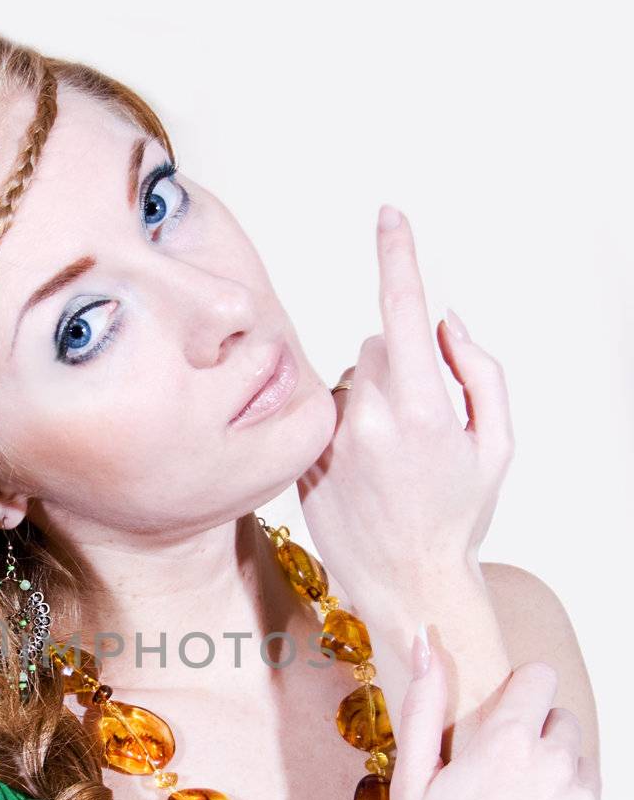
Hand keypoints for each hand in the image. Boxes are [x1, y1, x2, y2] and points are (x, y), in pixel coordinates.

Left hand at [296, 207, 513, 619]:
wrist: (408, 584)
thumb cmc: (460, 516)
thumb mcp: (497, 443)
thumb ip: (479, 370)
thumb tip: (445, 320)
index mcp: (422, 408)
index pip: (403, 311)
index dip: (397, 256)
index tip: (389, 215)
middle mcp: (368, 420)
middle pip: (377, 347)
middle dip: (401, 367)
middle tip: (420, 425)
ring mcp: (330, 443)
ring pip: (348, 381)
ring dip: (369, 400)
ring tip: (389, 460)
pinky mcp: (302, 463)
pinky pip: (322, 416)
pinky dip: (343, 429)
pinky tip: (361, 474)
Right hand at [379, 639, 619, 799]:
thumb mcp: (411, 779)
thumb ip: (425, 704)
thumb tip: (426, 640)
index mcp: (506, 742)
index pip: (539, 678)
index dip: (519, 696)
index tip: (503, 722)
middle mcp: (556, 766)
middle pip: (563, 725)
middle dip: (537, 745)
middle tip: (498, 793)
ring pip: (580, 773)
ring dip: (555, 789)